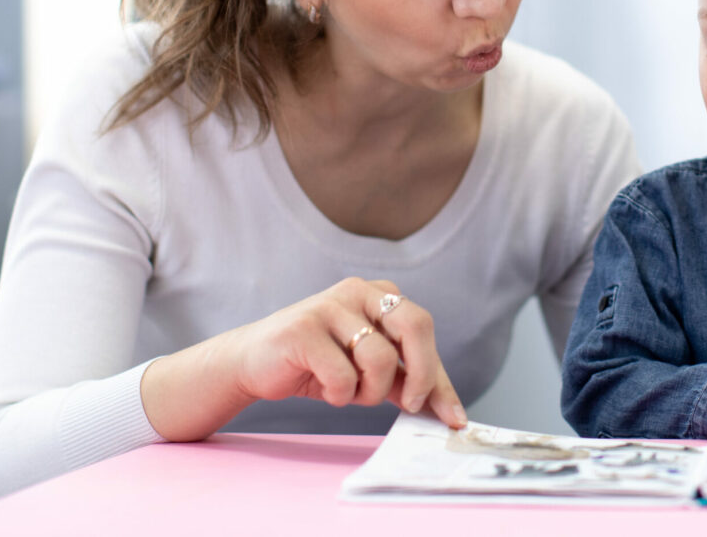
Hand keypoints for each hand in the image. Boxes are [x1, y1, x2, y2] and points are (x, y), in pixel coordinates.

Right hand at [143, 278, 465, 440]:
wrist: (252, 362)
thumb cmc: (314, 364)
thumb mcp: (366, 370)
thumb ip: (403, 380)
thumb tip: (445, 409)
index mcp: (379, 294)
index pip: (423, 331)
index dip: (439, 378)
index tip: (454, 416)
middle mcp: (358, 290)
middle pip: (416, 326)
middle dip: (421, 375)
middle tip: (410, 405)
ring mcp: (330, 305)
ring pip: (379, 359)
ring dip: (368, 392)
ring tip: (346, 392)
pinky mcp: (303, 328)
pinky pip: (343, 375)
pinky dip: (339, 394)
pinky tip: (323, 387)